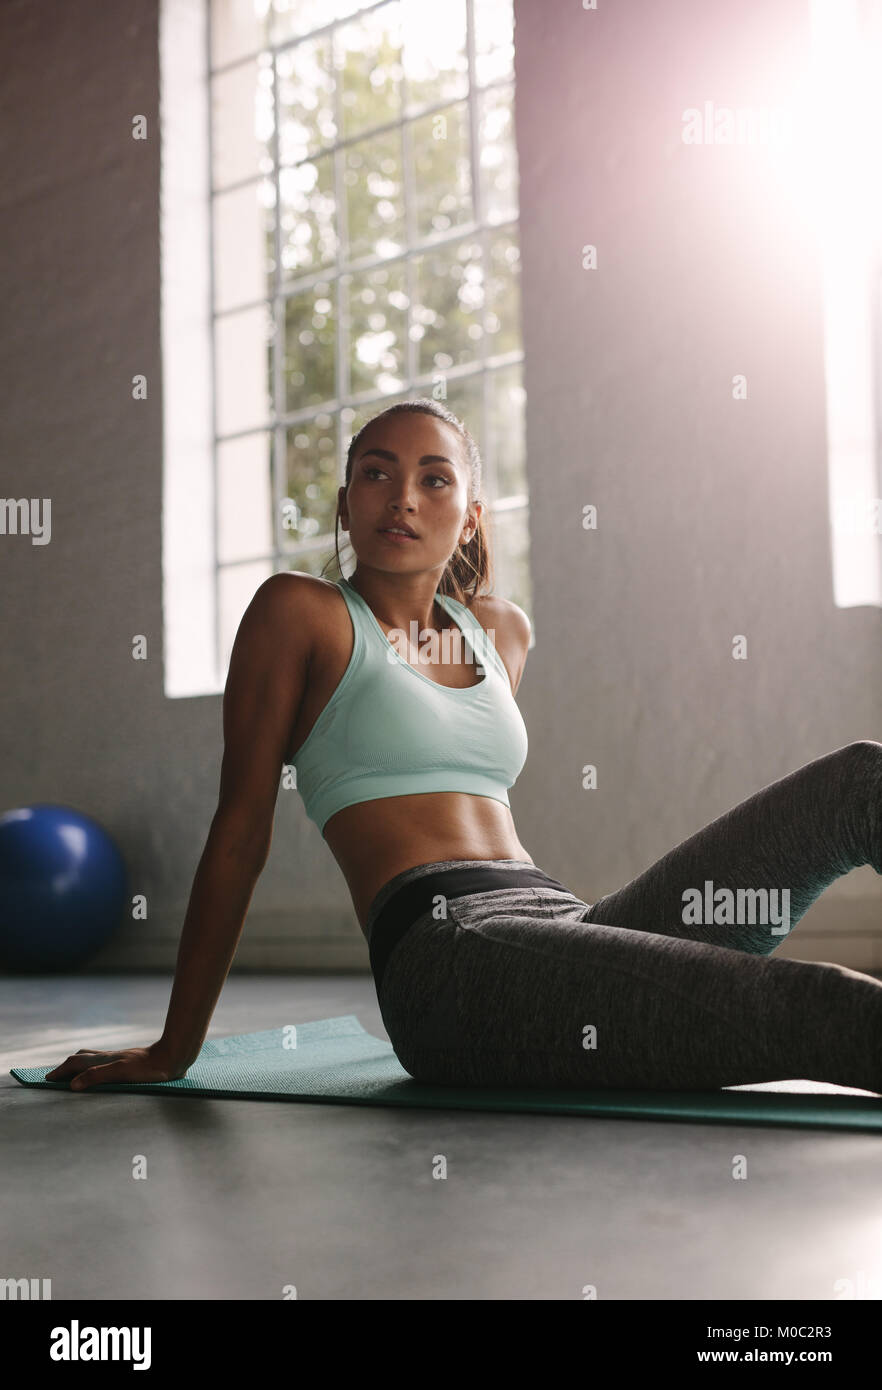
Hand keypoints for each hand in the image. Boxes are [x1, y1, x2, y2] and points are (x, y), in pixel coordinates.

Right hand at [44, 1042, 191, 1089]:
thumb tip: (72, 1086)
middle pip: (81, 1059)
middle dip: (67, 1067)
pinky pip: (103, 1064)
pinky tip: (101, 1074)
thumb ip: (97, 1077)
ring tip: (73, 1075)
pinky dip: (93, 1068)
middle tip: (56, 1078)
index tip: (47, 1081)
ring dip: (79, 1066)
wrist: (172, 1058)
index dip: (60, 1072)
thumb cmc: (148, 1068)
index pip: (75, 1064)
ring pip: (92, 1059)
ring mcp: (118, 1060)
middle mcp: (108, 1058)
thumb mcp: (120, 1073)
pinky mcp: (128, 1064)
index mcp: (103, 1060)